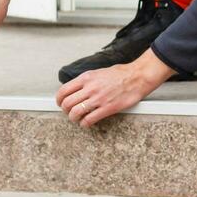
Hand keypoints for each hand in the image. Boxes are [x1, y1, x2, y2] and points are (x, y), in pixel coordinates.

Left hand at [56, 50, 173, 126]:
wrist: (137, 77)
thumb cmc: (121, 74)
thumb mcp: (98, 72)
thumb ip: (87, 81)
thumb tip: (77, 88)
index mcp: (86, 78)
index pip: (64, 90)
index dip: (59, 100)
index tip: (60, 103)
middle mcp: (90, 88)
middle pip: (67, 103)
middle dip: (65, 110)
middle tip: (68, 112)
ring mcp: (98, 99)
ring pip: (75, 113)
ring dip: (73, 118)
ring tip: (77, 119)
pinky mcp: (107, 108)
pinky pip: (90, 119)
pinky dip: (85, 124)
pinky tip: (86, 123)